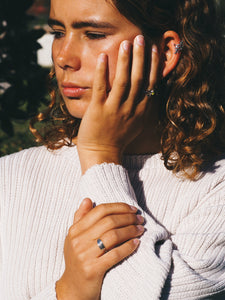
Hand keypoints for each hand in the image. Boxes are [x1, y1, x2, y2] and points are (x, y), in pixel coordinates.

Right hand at [56, 199, 144, 299]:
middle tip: (140, 219)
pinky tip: (136, 243)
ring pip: (113, 236)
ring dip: (130, 230)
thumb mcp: (74, 237)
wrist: (73, 289)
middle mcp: (78, 241)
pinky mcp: (93, 270)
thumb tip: (88, 199)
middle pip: (108, 221)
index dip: (119, 207)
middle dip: (128, 218)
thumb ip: (80, 217)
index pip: (100, 210)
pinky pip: (115, 254)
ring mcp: (84, 255)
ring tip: (141, 229)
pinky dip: (128, 247)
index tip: (132, 209)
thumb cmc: (77, 259)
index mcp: (75, 230)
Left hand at [77, 35, 158, 172]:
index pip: (151, 84)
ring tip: (126, 43)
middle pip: (139, 78)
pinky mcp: (98, 110)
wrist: (102, 155)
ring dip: (125, 60)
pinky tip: (102, 56)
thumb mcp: (136, 125)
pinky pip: (101, 88)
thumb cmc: (118, 140)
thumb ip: (141, 108)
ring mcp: (114, 109)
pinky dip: (102, 71)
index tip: (154, 49)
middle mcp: (130, 108)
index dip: (153, 65)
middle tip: (141, 37)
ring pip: (123, 80)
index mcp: (140, 111)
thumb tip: (146, 92)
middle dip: (141, 56)